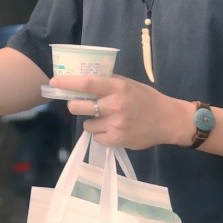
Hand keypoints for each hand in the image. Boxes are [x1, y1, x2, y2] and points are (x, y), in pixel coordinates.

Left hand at [51, 74, 189, 149]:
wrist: (168, 120)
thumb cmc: (145, 98)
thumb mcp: (127, 84)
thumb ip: (106, 83)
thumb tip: (81, 81)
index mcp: (117, 87)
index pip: (87, 83)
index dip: (67, 83)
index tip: (53, 82)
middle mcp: (115, 105)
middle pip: (78, 106)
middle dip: (74, 105)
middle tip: (78, 104)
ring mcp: (116, 124)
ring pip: (86, 124)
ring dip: (92, 122)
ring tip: (107, 119)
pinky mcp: (118, 140)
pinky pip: (97, 137)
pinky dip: (101, 134)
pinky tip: (113, 129)